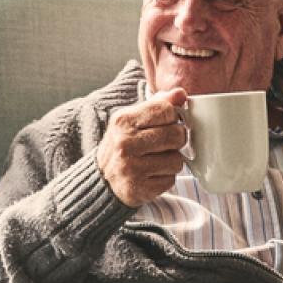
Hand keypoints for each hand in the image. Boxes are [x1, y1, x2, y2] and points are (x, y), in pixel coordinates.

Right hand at [97, 87, 189, 206]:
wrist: (102, 179)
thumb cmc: (122, 145)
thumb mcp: (132, 119)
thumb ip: (157, 105)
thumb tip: (181, 93)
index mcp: (123, 121)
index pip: (166, 110)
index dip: (173, 116)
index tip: (167, 122)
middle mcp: (125, 144)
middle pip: (176, 135)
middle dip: (176, 139)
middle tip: (164, 143)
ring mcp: (132, 169)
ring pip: (177, 160)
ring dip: (172, 161)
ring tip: (156, 160)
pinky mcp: (140, 189)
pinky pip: (171, 179)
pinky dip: (165, 177)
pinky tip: (152, 174)